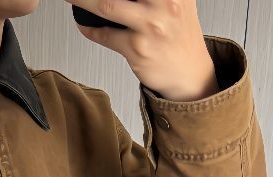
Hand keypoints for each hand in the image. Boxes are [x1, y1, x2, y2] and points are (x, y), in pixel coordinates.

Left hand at [65, 0, 218, 100]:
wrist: (190, 74)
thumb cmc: (178, 34)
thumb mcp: (176, 0)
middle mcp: (165, 2)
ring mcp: (151, 25)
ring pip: (106, 5)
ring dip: (82, 0)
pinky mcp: (138, 49)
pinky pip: (104, 35)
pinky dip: (89, 29)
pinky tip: (84, 24)